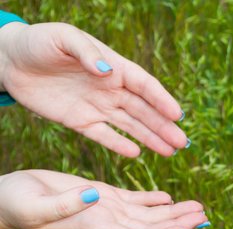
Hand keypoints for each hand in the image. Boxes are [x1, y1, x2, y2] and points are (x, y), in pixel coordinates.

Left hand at [0, 22, 187, 156]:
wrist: (9, 60)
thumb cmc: (38, 42)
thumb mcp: (61, 37)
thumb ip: (85, 51)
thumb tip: (107, 71)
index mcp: (113, 66)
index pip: (144, 85)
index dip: (162, 100)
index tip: (178, 115)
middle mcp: (110, 88)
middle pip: (143, 110)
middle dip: (163, 126)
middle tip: (182, 143)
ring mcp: (97, 106)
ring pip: (130, 126)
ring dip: (150, 138)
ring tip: (170, 152)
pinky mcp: (80, 121)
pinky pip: (103, 136)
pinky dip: (119, 145)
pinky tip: (136, 154)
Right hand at [0, 170, 207, 228]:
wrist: (7, 198)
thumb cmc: (16, 204)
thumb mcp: (36, 205)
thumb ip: (66, 205)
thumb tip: (94, 196)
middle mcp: (107, 223)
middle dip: (178, 224)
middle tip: (205, 215)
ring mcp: (107, 209)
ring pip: (148, 214)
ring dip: (173, 212)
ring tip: (198, 207)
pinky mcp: (102, 194)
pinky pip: (134, 200)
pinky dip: (153, 200)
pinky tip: (169, 197)